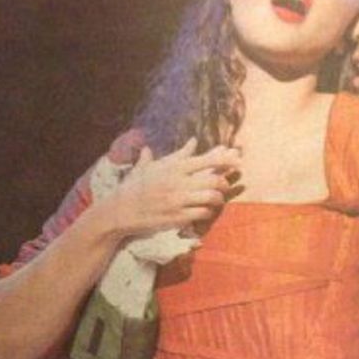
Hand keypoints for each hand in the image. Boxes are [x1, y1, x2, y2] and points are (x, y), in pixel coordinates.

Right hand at [104, 138, 240, 238]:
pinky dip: (208, 211)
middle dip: (224, 182)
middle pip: (213, 180)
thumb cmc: (137, 185)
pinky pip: (202, 213)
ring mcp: (179, 201)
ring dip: (218, 198)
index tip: (237, 160)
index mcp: (173, 167)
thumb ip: (177, 154)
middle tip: (225, 184)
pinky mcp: (178, 217)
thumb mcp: (155, 165)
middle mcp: (178, 183)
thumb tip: (192, 141)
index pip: (206, 160)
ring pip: (211, 198)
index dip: (225, 160)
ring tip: (218, 198)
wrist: (121, 209)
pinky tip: (206, 210)